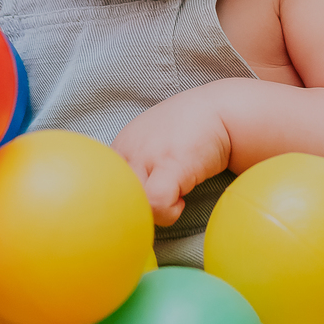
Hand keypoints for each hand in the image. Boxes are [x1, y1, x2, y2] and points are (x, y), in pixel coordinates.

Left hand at [113, 85, 233, 225]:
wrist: (222, 111)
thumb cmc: (189, 131)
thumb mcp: (151, 143)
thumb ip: (135, 165)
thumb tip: (127, 200)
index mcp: (121, 146)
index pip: (101, 183)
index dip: (119, 200)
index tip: (139, 204)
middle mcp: (128, 149)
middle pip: (111, 195)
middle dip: (130, 210)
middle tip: (152, 208)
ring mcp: (147, 155)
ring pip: (131, 202)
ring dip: (149, 211)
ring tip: (168, 202)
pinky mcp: (170, 163)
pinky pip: (156, 202)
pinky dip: (168, 212)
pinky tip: (181, 202)